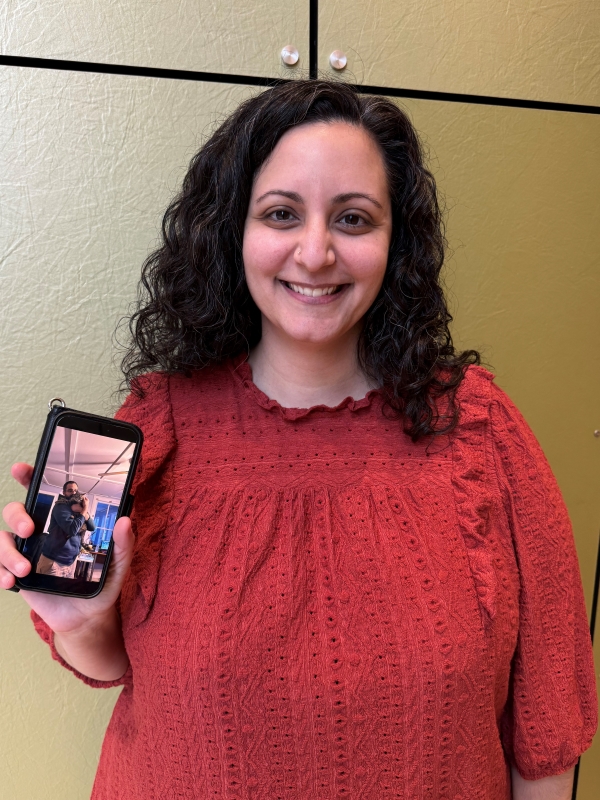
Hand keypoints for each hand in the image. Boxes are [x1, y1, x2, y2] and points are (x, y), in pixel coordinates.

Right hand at [1, 463, 133, 636]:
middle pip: (15, 511)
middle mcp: (40, 533)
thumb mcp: (118, 564)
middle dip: (17, 515)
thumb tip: (125, 521)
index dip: (30, 477)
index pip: (43, 493)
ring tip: (25, 569)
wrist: (88, 617)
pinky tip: (10, 581)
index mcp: (63, 523)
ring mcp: (26, 553)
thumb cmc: (101, 583)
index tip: (22, 469)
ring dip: (8, 551)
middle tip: (30, 530)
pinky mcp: (17, 574)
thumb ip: (123, 544)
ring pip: (3, 539)